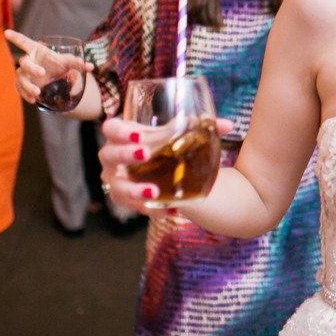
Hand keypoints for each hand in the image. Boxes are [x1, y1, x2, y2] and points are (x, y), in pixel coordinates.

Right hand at [5, 29, 87, 107]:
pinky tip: (33, 100)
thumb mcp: (67, 62)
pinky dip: (25, 94)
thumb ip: (76, 63)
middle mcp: (28, 61)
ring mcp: (24, 73)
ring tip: (37, 93)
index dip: (16, 37)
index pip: (24, 42)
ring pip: (20, 78)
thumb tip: (91, 66)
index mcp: (36, 50)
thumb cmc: (58, 64)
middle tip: (42, 73)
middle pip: (24, 62)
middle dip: (31, 68)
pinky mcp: (23, 84)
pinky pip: (20, 89)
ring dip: (27, 86)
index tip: (6, 32)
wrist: (55, 77)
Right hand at [99, 115, 233, 214]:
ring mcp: (119, 182)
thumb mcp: (181, 135)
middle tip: (146, 155)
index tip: (139, 135)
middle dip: (123, 155)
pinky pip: (136, 209)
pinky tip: (172, 209)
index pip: (110, 128)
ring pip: (116, 188)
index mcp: (125, 136)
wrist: (168, 170)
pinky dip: (154, 210)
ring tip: (154, 192)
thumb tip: (228, 125)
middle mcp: (115, 159)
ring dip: (133, 190)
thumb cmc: (169, 146)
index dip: (119, 131)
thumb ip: (204, 127)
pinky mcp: (130, 202)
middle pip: (107, 156)